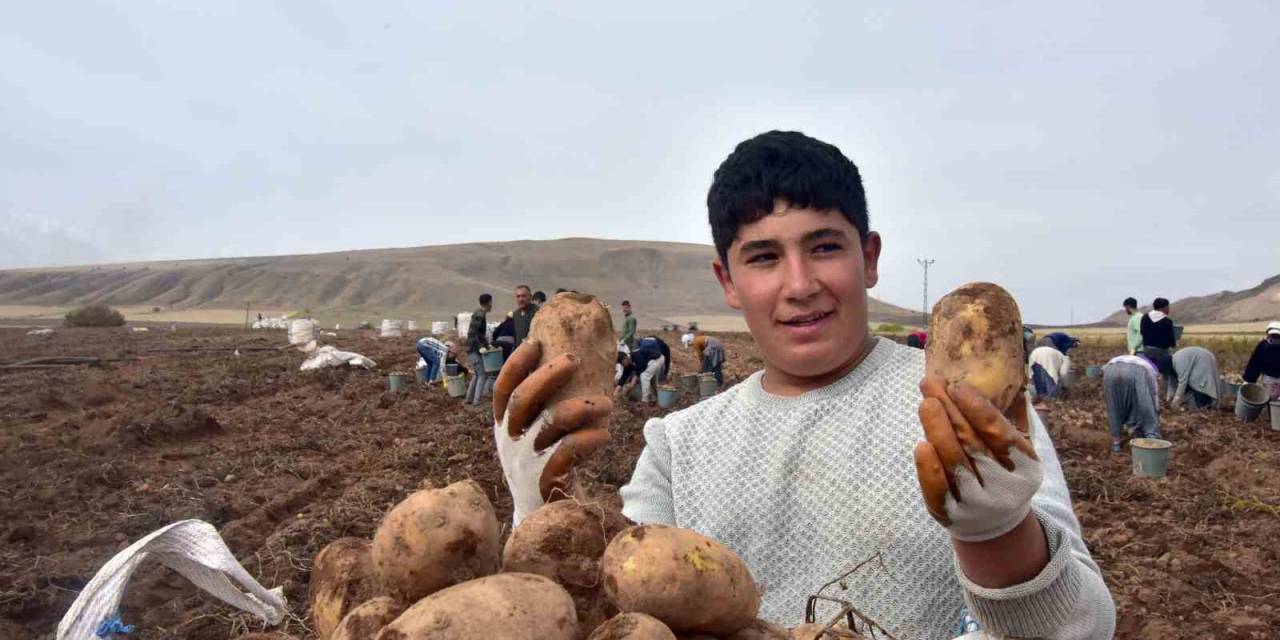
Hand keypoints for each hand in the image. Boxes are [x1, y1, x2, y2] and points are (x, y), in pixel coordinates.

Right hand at [493, 339, 611, 525]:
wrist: (541, 519)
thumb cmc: (544, 467)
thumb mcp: (532, 438)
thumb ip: (542, 410)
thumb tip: (572, 365)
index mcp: (504, 427)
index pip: (502, 389)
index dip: (516, 365)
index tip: (535, 342)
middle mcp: (510, 442)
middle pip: (522, 400)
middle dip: (548, 375)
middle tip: (573, 359)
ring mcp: (526, 462)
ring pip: (549, 423)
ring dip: (581, 406)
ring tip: (607, 402)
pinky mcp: (546, 481)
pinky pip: (569, 453)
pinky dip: (590, 439)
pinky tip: (605, 434)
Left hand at [914, 375, 1042, 541]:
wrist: (994, 522)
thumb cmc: (1004, 472)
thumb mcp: (1019, 451)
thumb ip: (1015, 419)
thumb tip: (1011, 380)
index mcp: (1025, 468)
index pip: (1000, 434)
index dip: (979, 410)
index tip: (959, 387)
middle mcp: (1003, 489)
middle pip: (972, 444)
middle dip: (950, 410)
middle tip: (930, 383)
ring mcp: (976, 504)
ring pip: (954, 464)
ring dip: (936, 430)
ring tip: (925, 403)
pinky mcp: (950, 515)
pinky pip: (937, 491)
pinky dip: (928, 468)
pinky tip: (921, 443)